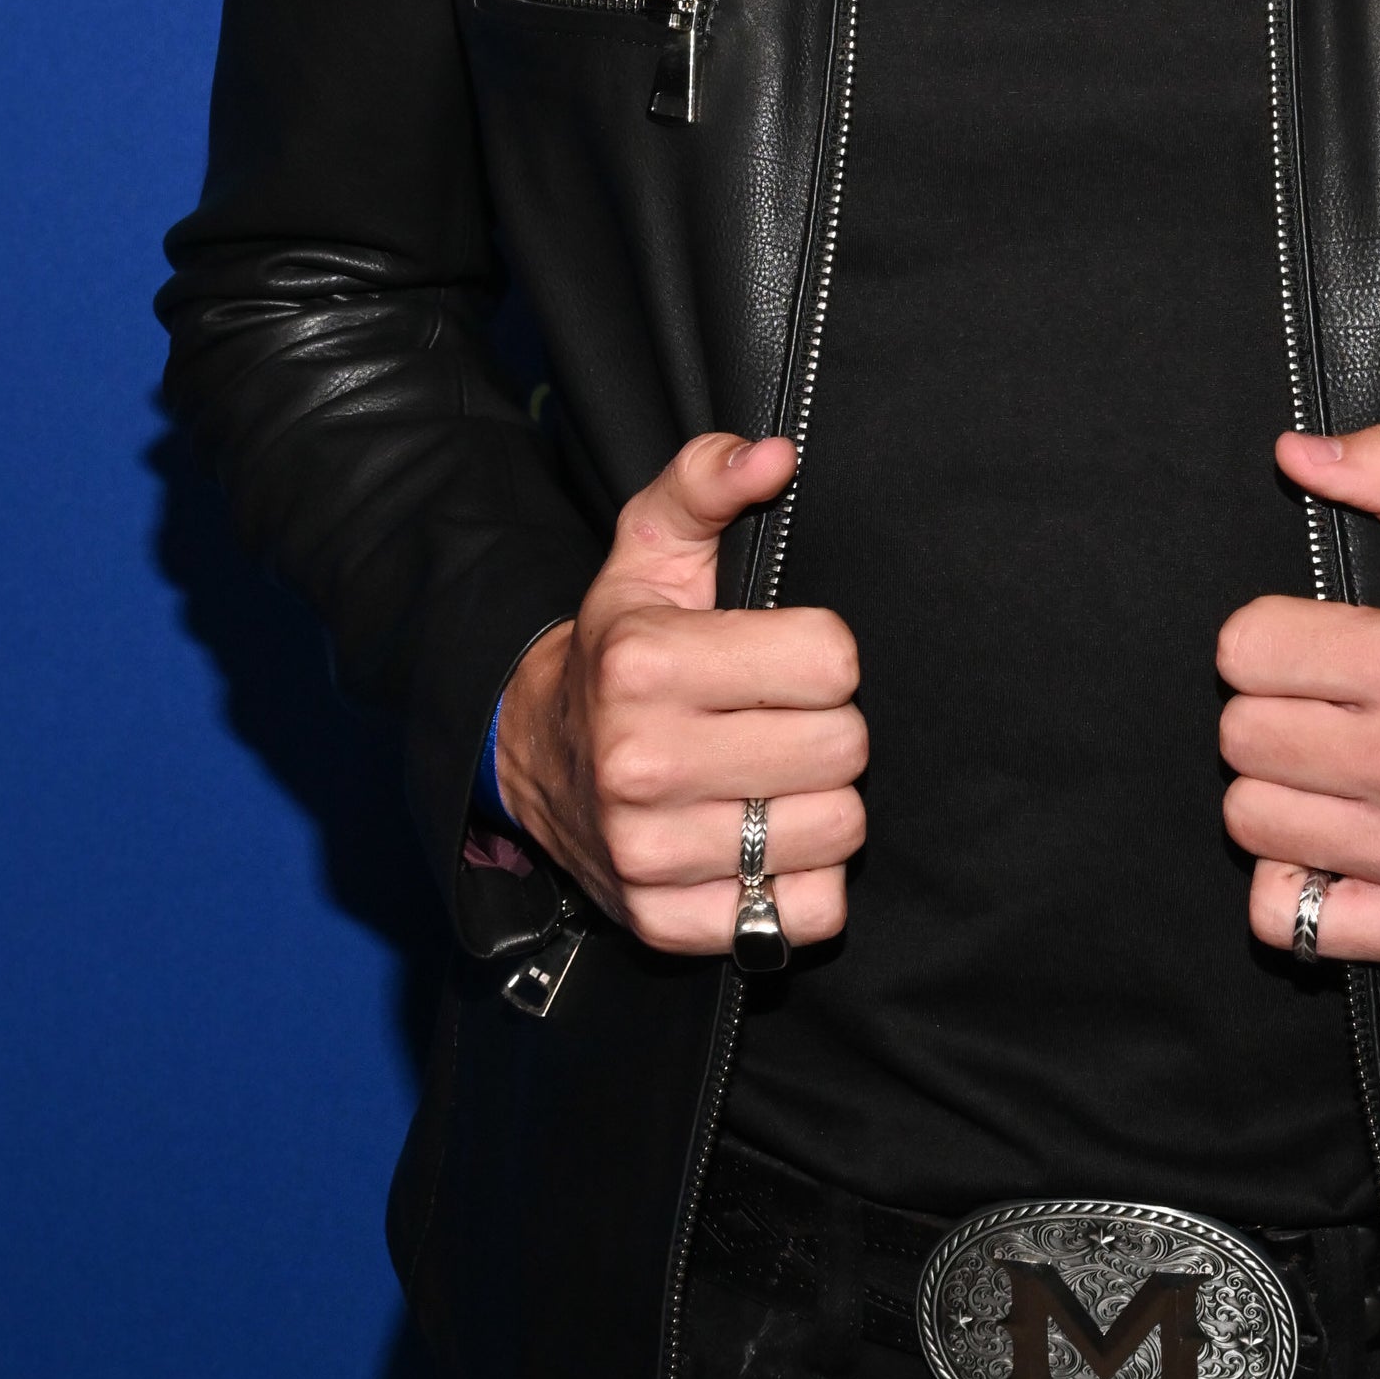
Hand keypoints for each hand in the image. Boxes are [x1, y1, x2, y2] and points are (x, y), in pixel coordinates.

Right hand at [495, 432, 866, 954]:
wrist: (535, 756)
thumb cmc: (620, 646)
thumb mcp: (649, 549)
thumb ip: (706, 483)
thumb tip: (774, 456)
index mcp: (647, 664)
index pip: (832, 661)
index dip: (823, 655)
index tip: (783, 658)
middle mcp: (641, 762)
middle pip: (844, 749)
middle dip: (828, 727)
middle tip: (781, 719)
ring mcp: (651, 853)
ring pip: (837, 831)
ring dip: (822, 804)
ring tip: (773, 777)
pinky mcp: (667, 922)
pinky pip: (806, 911)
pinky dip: (802, 880)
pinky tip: (764, 840)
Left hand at [1218, 424, 1379, 962]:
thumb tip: (1294, 452)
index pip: (1244, 649)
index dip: (1266, 643)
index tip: (1308, 652)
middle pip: (1239, 739)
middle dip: (1269, 717)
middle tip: (1322, 715)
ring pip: (1252, 823)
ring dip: (1278, 799)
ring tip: (1331, 777)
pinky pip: (1286, 918)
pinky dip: (1295, 889)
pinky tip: (1335, 847)